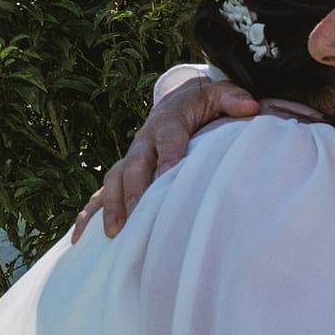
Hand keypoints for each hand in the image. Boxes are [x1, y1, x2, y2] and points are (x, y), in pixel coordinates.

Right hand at [72, 77, 258, 239]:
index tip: (171, 173)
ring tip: (114, 232)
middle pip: (135, 164)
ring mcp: (132, 159)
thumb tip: (251, 105)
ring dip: (112, 205)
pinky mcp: (125, 174)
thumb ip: (233, 98)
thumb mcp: (218, 95)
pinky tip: (83, 239)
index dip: (170, 155)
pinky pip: (102, 194)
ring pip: (114, 180)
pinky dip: (90, 215)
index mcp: (168, 123)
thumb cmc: (203, 104)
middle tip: (136, 213)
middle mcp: (144, 142)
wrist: (178, 101)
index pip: (170, 139)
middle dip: (134, 188)